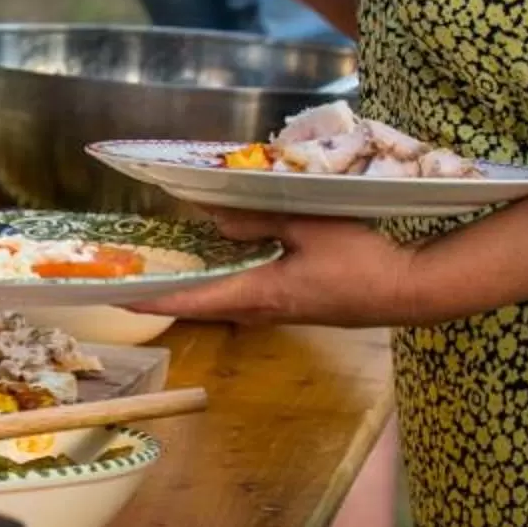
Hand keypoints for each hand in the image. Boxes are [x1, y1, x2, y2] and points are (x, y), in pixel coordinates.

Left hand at [127, 209, 423, 328]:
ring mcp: (279, 311)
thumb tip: (212, 215)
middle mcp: (262, 310)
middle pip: (201, 303)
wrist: (410, 291)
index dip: (152, 299)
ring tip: (167, 264)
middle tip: (132, 274)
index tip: (117, 297)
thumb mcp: (309, 228)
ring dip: (195, 285)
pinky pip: (246, 293)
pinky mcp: (294, 304)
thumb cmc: (362, 261)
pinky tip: (222, 257)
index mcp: (259, 294)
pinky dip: (224, 279)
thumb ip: (259, 219)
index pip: (191, 301)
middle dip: (166, 290)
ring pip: (224, 299)